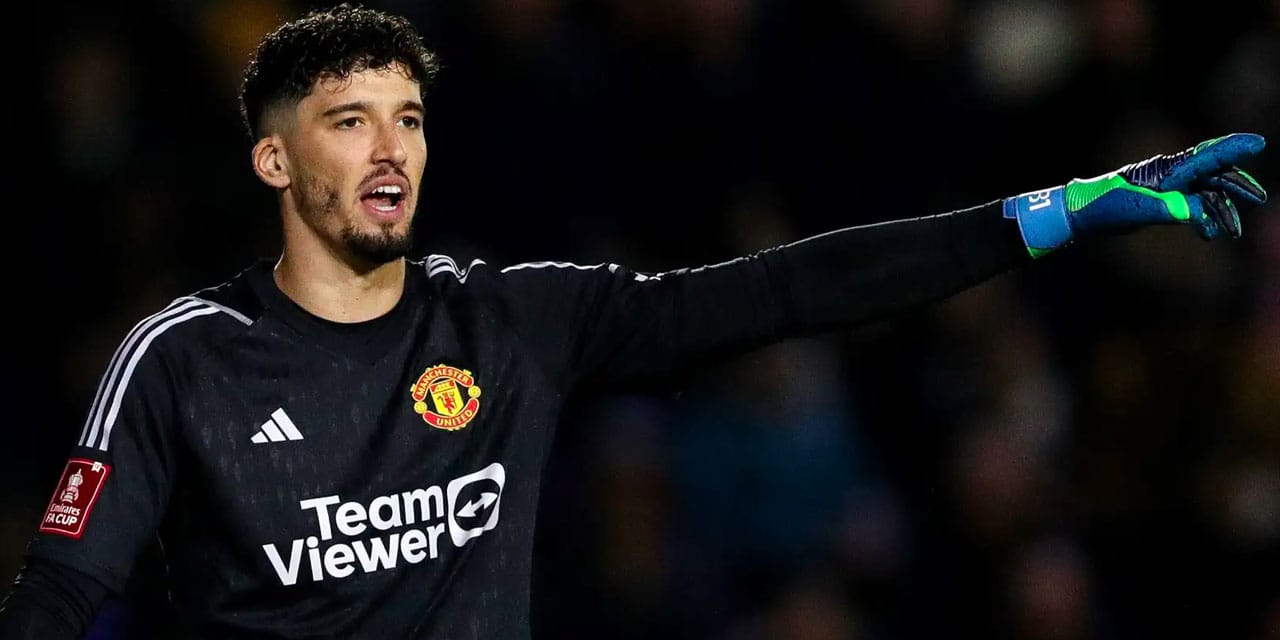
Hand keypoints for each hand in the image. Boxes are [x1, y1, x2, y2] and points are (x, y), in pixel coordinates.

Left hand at [1003, 133, 1267, 256]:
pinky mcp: (1159, 203)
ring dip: (1221, 211)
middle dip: (1236, 186)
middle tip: (1259, 199)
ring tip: (1234, 232)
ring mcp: (1165, 189)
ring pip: (1204, 194)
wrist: (1079, 216)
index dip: (1233, 149)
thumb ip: (1166, 209)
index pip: (1205, 157)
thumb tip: (1196, 213)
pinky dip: (1203, 219)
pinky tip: (1210, 235)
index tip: (1258, 144)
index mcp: (1164, 171)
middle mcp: (1168, 175)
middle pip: (1212, 175)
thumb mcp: (1133, 208)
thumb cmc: (1102, 207)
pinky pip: (1191, 208)